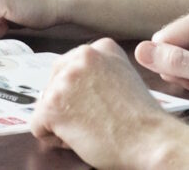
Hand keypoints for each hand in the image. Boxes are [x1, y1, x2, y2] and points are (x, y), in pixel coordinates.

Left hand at [30, 38, 188, 167]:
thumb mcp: (125, 77)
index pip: (72, 67)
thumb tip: (77, 84)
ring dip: (63, 121)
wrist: (150, 139)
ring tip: (91, 127)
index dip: (81, 92)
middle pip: (54, 82)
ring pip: (46, 104)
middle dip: (67, 103)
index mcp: (101, 48)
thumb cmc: (142, 118)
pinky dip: (54, 138)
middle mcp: (81, 56)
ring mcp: (65, 79)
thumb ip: (100, 71)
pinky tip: (80, 137)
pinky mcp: (52, 104)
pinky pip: (37, 126)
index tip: (98, 103)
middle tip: (93, 118)